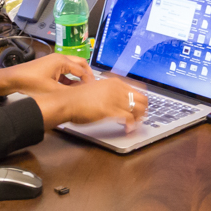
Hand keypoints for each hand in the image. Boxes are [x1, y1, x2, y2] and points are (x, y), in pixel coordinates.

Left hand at [0, 53, 91, 96]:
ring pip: (72, 67)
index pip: (82, 69)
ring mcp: (54, 61)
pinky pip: (64, 70)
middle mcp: (60, 58)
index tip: (93, 89)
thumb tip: (82, 95)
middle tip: (91, 86)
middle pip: (80, 63)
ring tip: (82, 88)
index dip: (89, 80)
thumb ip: (70, 92)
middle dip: (87, 74)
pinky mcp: (49, 66)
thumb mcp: (52, 90)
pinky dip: (69, 78)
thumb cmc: (30, 82)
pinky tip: (71, 88)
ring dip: (78, 76)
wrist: (12, 79)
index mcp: (62, 61)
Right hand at [33, 76, 147, 131]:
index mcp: (114, 82)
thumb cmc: (78, 98)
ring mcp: (114, 98)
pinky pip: (129, 119)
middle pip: (142, 100)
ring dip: (139, 119)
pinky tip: (128, 129)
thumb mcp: (98, 90)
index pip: (138, 90)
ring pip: (138, 109)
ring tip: (134, 125)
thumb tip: (119, 101)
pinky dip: (131, 125)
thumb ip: (110, 93)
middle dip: (143, 111)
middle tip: (140, 119)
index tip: (140, 109)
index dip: (142, 102)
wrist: (66, 102)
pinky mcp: (110, 110)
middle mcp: (117, 88)